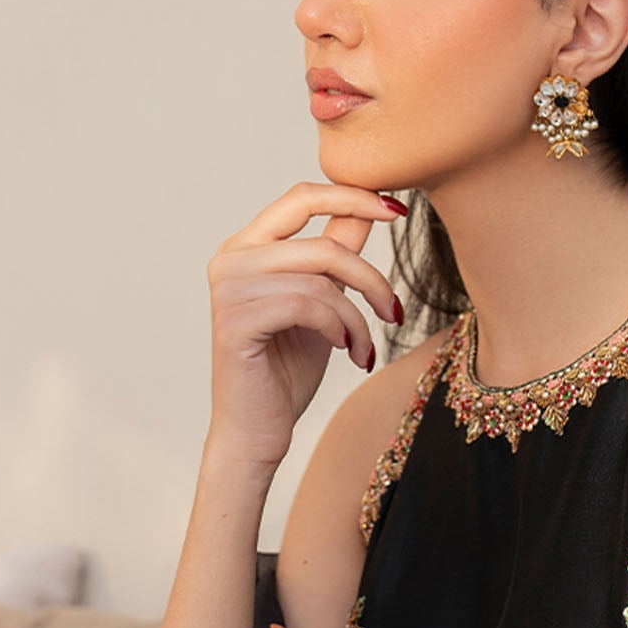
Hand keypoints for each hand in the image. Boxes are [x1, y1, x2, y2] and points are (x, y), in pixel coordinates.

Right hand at [204, 180, 405, 474]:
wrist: (257, 431)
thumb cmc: (286, 369)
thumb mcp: (322, 302)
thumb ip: (335, 254)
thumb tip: (368, 208)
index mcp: (246, 247)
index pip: (301, 198)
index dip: (352, 196)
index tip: (398, 209)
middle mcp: (231, 259)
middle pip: (322, 243)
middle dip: (369, 278)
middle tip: (392, 311)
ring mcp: (229, 288)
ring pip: (321, 279)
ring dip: (356, 317)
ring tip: (363, 346)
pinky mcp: (235, 320)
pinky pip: (308, 305)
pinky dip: (339, 328)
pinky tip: (345, 351)